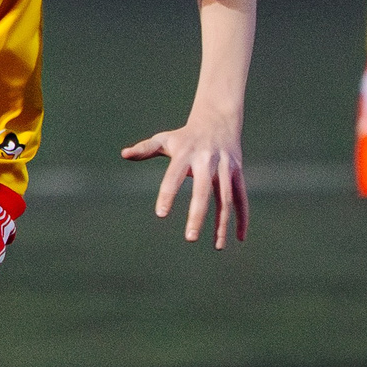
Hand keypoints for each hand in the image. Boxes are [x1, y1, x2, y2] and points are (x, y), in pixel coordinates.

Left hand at [121, 115, 247, 247]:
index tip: (161, 214)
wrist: (218, 119)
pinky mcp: (237, 173)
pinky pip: (241, 198)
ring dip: (222, 223)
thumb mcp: (165, 140)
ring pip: (226, 198)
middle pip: (202, 190)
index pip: (174, 175)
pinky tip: (239, 238)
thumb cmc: (185, 136)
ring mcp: (225, 167)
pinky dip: (242, 218)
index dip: (167, 194)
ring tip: (217, 246)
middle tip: (190, 238)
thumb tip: (124, 154)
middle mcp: (207, 160)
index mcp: (186, 154)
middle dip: (197, 214)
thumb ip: (145, 149)